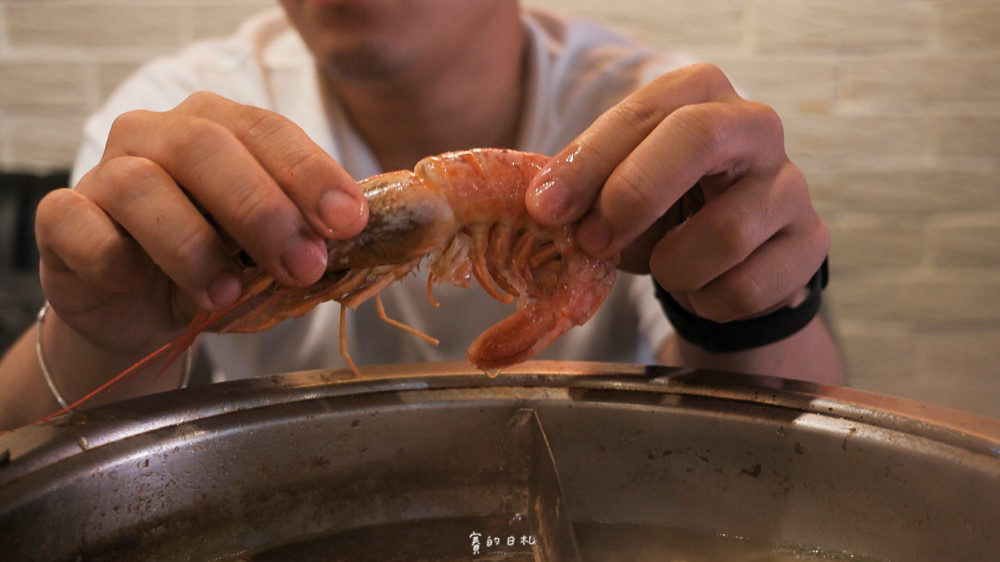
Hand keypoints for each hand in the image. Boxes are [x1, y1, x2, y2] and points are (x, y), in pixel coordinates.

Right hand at [34, 92, 367, 355]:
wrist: (143, 311)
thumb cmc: (218, 266)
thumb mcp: (271, 250)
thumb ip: (307, 235)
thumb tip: (362, 238)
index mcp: (220, 127)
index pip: (267, 130)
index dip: (310, 173)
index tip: (349, 221)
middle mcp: (159, 137)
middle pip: (205, 147)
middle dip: (263, 209)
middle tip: (304, 264)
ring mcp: (105, 173)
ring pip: (140, 184)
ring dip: (193, 243)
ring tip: (227, 292)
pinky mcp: (63, 219)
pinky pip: (77, 224)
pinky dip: (114, 256)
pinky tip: (139, 283)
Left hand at [527, 63, 828, 322]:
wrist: (728, 261)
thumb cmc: (664, 211)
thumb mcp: (615, 192)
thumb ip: (584, 193)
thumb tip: (543, 209)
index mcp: (698, 94)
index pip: (642, 112)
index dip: (589, 161)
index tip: (546, 207)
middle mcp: (754, 125)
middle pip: (698, 137)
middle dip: (633, 195)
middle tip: (591, 242)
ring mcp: (791, 183)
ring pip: (726, 231)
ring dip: (672, 266)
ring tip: (664, 268)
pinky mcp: (810, 242)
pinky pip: (747, 286)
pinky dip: (707, 301)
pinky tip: (703, 289)